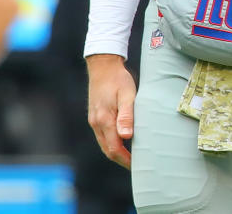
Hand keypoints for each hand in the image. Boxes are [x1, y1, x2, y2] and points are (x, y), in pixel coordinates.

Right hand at [86, 53, 135, 168]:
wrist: (103, 66)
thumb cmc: (118, 79)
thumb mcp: (127, 95)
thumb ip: (127, 115)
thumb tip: (127, 136)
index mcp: (104, 120)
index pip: (114, 148)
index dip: (125, 159)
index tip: (137, 165)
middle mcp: (96, 123)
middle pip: (107, 149)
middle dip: (121, 159)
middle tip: (136, 165)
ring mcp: (94, 120)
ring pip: (104, 143)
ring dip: (116, 151)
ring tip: (131, 156)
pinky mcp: (95, 115)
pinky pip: (103, 135)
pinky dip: (112, 142)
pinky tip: (123, 141)